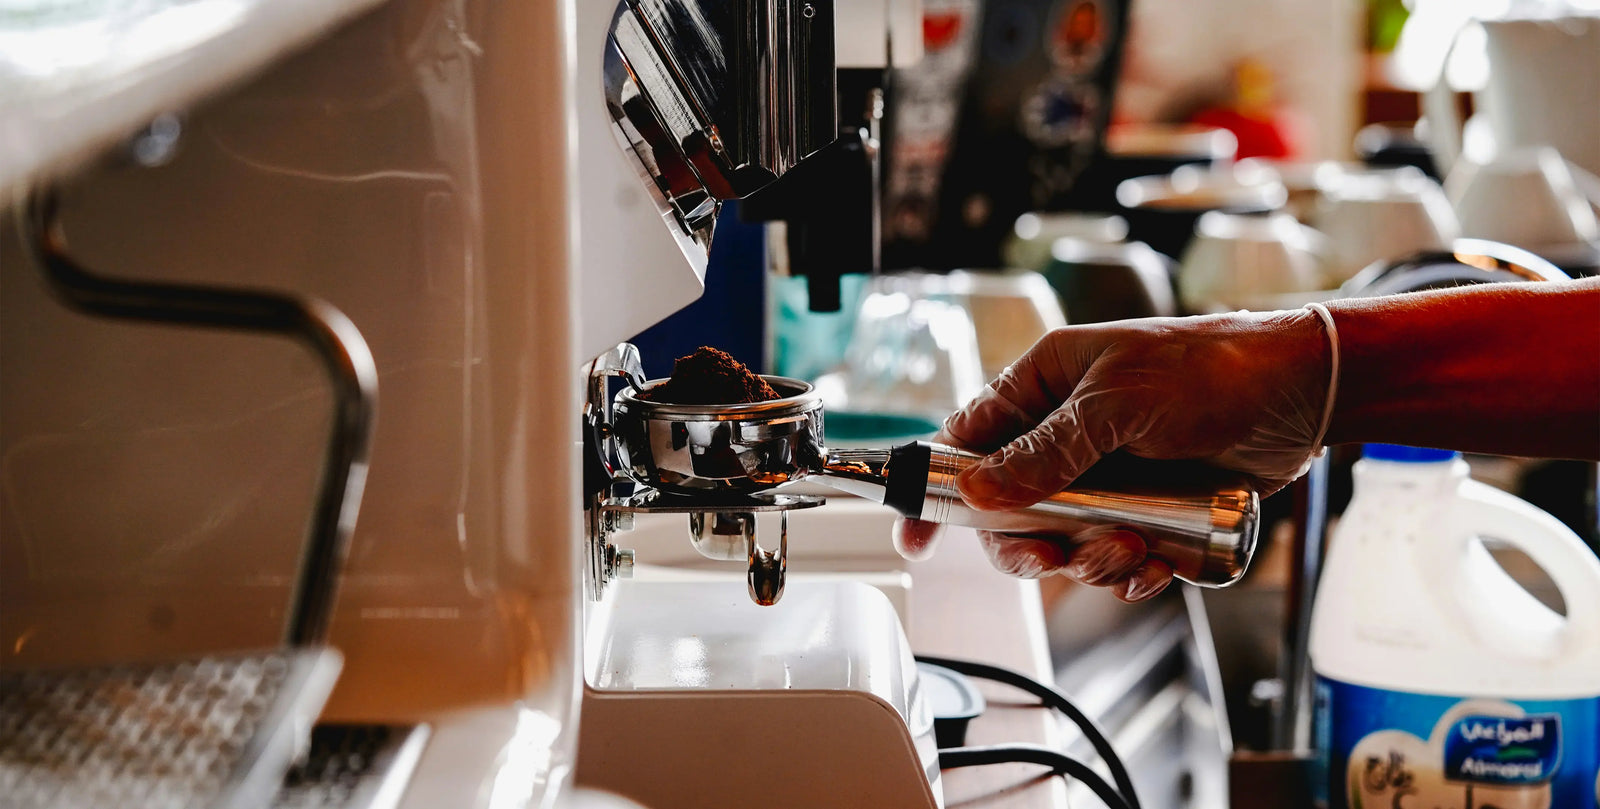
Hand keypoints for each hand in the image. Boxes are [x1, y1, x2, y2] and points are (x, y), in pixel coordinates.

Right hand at [894, 309, 1332, 600]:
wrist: (1305, 393)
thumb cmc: (1211, 368)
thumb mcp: (1115, 404)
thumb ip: (1045, 453)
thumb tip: (979, 491)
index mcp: (1045, 385)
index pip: (968, 441)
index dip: (939, 491)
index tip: (916, 539)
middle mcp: (1069, 433)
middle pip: (1011, 511)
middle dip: (1028, 544)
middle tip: (1052, 556)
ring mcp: (1108, 475)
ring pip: (1066, 542)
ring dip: (1091, 562)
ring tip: (1133, 553)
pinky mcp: (1149, 509)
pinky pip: (1117, 557)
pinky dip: (1131, 573)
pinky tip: (1158, 564)